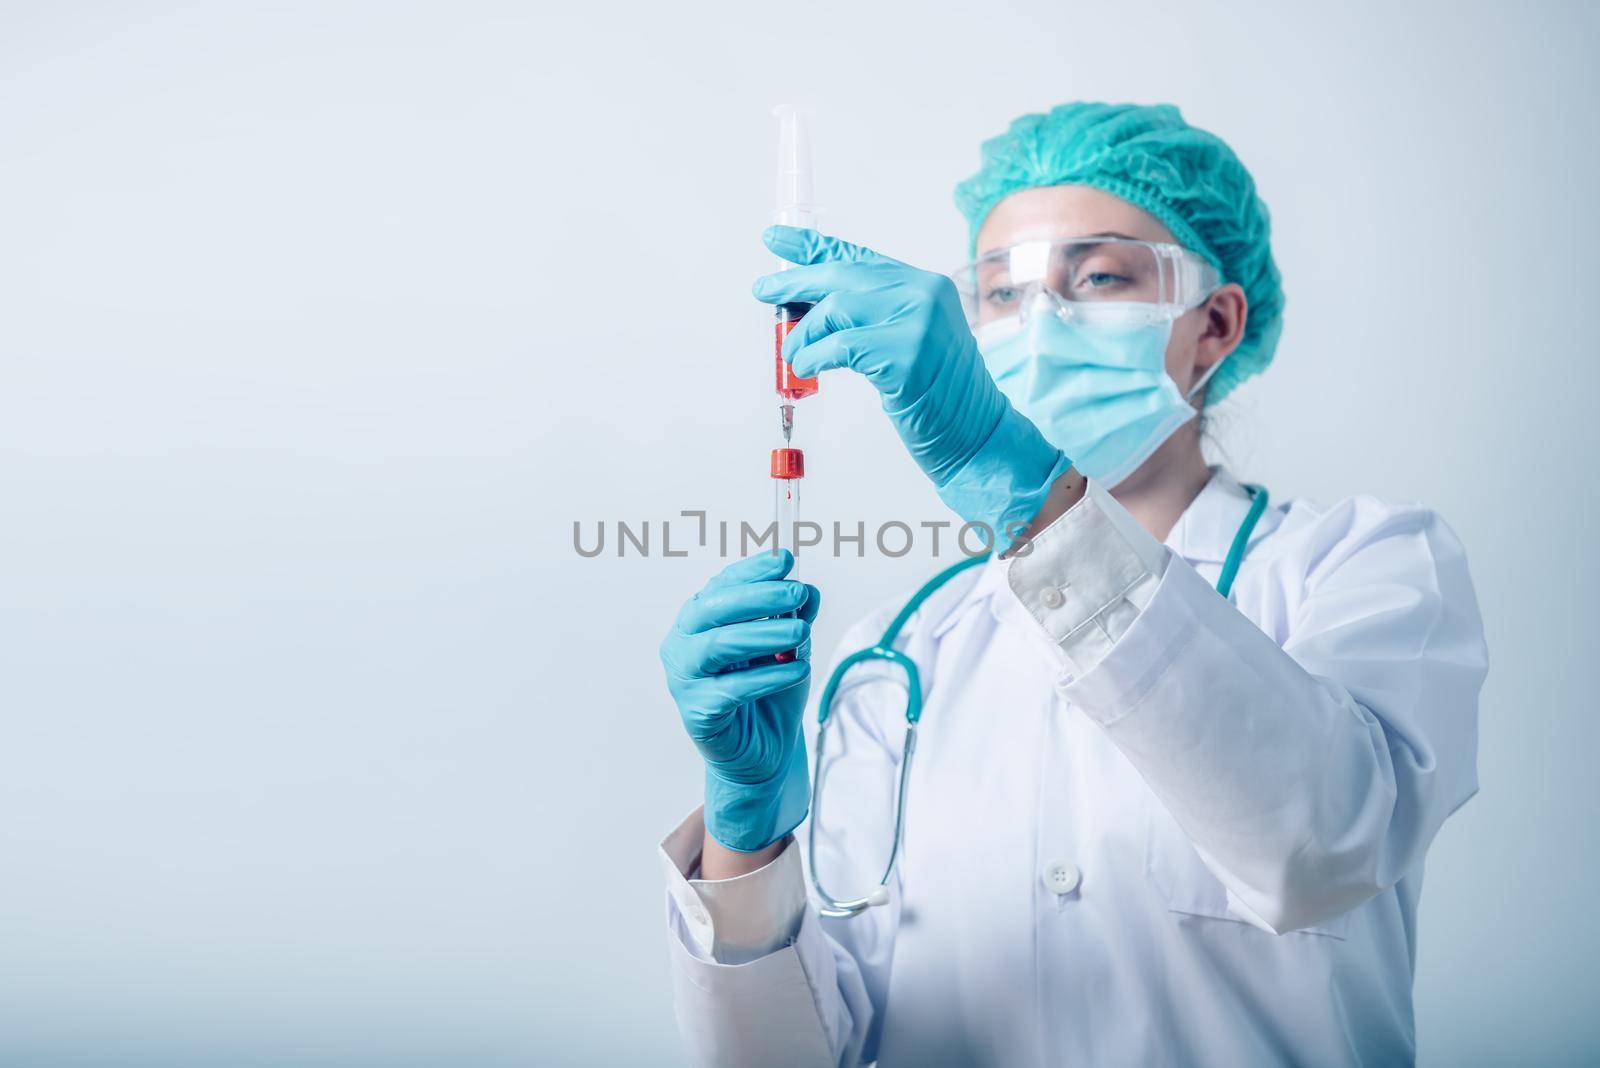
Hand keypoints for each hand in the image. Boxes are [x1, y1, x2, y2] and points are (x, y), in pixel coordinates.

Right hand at [659, 551, 819, 851]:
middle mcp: (683, 644)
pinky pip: (732, 689)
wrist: (763, 750)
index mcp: (699, 619)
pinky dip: (768, 676)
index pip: (721, 585)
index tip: (786, 560)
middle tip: (797, 592)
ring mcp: (684, 679)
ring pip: (719, 647)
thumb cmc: (769, 691)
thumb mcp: (788, 645)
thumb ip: (793, 616)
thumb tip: (808, 590)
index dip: (752, 571)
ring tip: (802, 631)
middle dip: (758, 597)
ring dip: (764, 634)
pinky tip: (797, 668)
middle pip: (713, 610)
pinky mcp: (697, 713)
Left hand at [754, 226, 1071, 548]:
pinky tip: (805, 369)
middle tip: (764, 291)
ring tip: (793, 354)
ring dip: (803, 335)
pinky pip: (840, 348)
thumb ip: (873, 316)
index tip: (776, 240)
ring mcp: (917, 324)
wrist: (977, 434)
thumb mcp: (910, 340)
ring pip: (835, 311)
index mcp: (926, 286)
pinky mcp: (905, 357)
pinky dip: (813, 358)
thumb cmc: (939, 396)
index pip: (858, 257)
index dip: (813, 248)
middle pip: (842, 277)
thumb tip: (810, 309)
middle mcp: (924, 295)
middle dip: (795, 283)